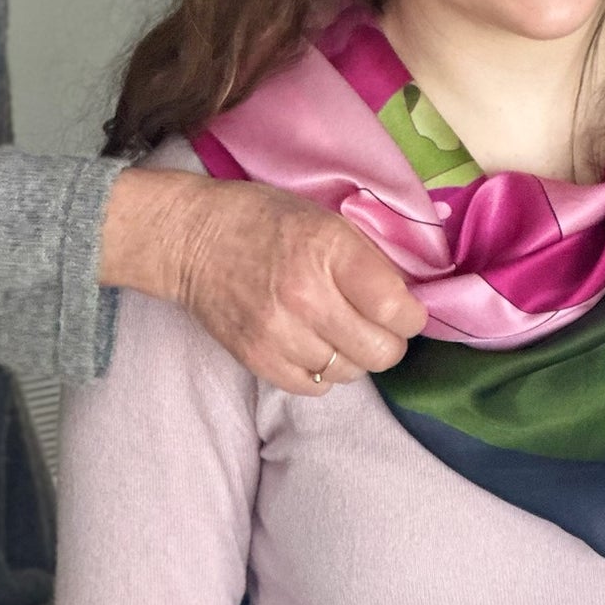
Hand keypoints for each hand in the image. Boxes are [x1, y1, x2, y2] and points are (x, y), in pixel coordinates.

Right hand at [100, 168, 426, 394]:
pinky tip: (313, 344)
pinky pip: (315, 387)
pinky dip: (322, 371)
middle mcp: (307, 296)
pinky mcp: (258, 360)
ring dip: (353, 356)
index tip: (406, 309)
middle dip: (389, 340)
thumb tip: (408, 297)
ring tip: (338, 330)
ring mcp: (279, 333)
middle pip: (381, 351)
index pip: (396, 308)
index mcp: (329, 250)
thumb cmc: (263, 219)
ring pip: (349, 373)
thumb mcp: (323, 217)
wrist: (192, 238)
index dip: (412, 315)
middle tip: (378, 325)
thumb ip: (366, 256)